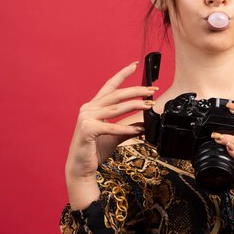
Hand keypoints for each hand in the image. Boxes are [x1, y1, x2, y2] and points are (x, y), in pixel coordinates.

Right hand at [64, 61, 156, 208]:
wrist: (81, 168)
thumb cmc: (95, 150)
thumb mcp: (114, 135)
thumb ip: (127, 127)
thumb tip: (144, 123)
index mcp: (93, 106)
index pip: (110, 86)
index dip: (122, 74)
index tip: (135, 64)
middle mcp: (88, 108)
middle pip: (116, 94)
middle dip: (136, 90)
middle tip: (152, 90)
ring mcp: (86, 118)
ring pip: (116, 108)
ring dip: (135, 106)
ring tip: (149, 106)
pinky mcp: (87, 129)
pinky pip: (112, 127)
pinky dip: (127, 128)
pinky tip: (139, 130)